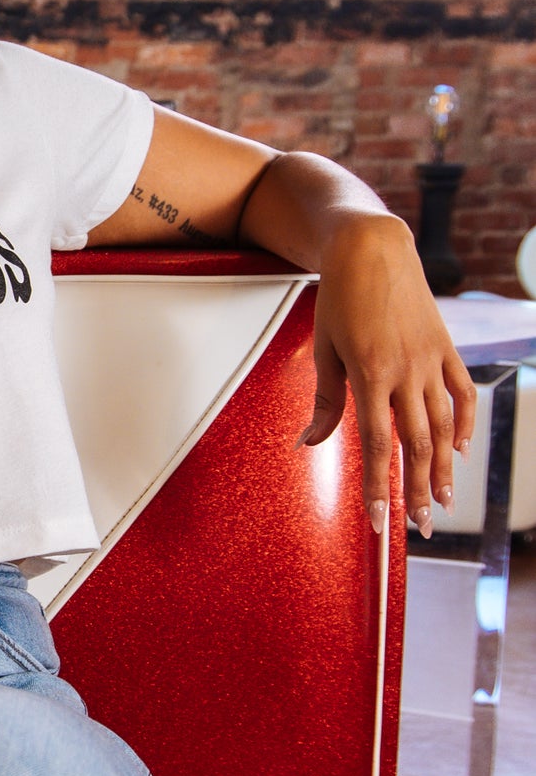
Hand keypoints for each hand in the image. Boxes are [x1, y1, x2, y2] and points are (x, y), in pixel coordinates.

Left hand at [301, 214, 475, 538]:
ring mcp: (431, 359)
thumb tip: (309, 444)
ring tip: (444, 503)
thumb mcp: (324, 349)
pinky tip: (461, 450)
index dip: (379, 487)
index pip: (377, 445)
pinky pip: (462, 392)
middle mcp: (406, 371)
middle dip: (418, 491)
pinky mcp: (446, 347)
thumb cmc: (339, 297)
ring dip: (445, 469)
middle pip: (417, 444)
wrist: (372, 247)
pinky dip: (465, 423)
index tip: (378, 521)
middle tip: (420, 527)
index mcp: (370, 374)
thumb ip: (325, 401)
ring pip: (444, 425)